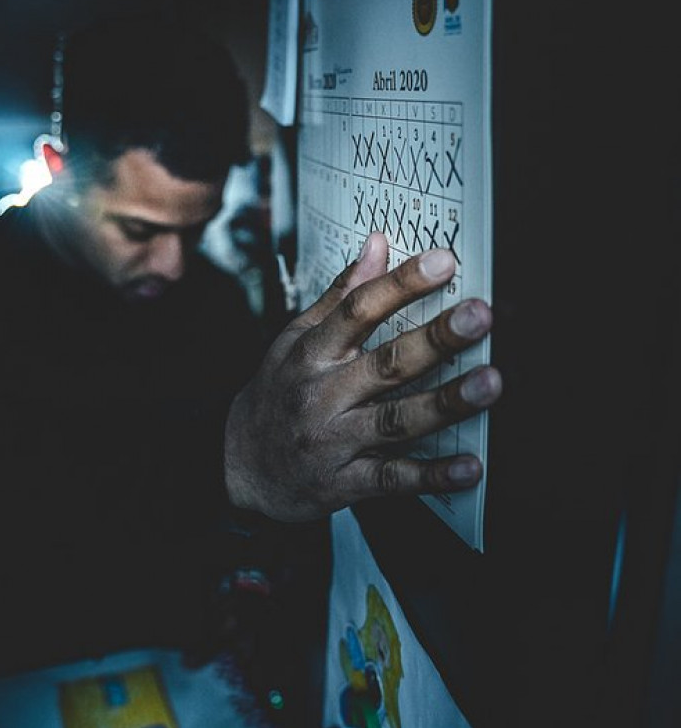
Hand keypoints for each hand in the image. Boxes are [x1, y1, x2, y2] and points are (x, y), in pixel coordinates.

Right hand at [224, 232, 501, 521]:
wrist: (238, 467)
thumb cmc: (279, 392)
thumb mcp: (296, 340)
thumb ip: (342, 295)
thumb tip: (379, 243)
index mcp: (311, 352)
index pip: (358, 311)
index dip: (401, 285)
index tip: (444, 262)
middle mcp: (321, 395)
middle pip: (385, 364)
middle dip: (435, 339)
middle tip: (479, 316)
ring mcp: (332, 442)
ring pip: (395, 421)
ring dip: (445, 404)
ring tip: (490, 383)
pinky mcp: (342, 484)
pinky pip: (392, 480)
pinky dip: (432, 475)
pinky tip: (470, 467)